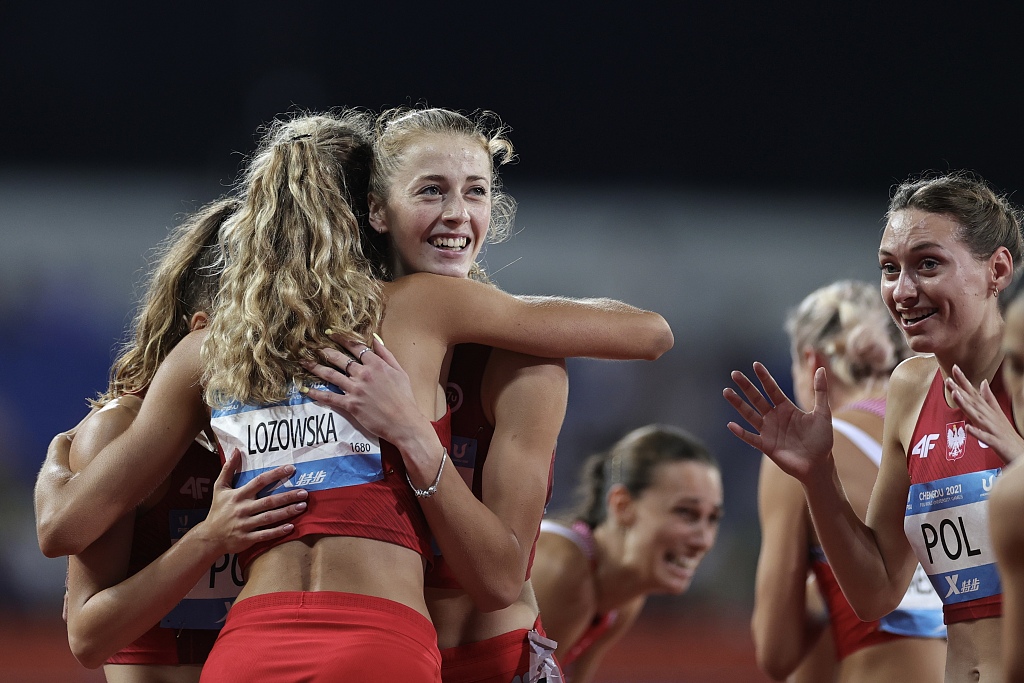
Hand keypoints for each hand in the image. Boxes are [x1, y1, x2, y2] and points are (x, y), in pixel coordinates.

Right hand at [195, 449, 307, 554]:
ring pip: (269, 517)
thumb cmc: (218, 510)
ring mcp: (245, 524)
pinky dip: (278, 531)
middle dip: (287, 496)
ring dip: (287, 512)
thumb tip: (236, 450)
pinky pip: (265, 534)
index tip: (291, 469)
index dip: (276, 474)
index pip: (259, 481)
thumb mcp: (219, 488)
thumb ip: (228, 469)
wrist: (209, 537)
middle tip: (304, 492)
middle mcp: (243, 509)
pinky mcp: (247, 538)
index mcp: (238, 495)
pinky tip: (291, 527)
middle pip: (269, 501)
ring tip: (302, 506)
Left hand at [303, 335, 426, 443]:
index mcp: (376, 364)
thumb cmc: (404, 397)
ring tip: (303, 362)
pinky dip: (316, 393)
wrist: (404, 422)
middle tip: (312, 347)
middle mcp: (363, 374)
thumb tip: (375, 339)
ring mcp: (355, 389)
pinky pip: (330, 397)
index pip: (355, 347)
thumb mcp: (400, 372)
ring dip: (315, 368)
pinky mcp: (350, 405)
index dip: (342, 338)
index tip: (331, 333)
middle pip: (339, 359)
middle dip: (324, 351)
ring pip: (330, 375)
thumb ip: (386, 354)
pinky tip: (306, 390)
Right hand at [723, 363, 833, 481]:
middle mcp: (774, 417)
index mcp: (786, 408)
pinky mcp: (766, 446)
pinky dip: (741, 432)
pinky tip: (731, 425)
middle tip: (735, 374)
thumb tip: (821, 370)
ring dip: (738, 404)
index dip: (764, 377)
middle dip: (746, 386)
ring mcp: (768, 431)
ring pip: (749, 414)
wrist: (818, 464)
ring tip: (727, 392)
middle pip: (757, 398)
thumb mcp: (823, 413)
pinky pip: (750, 438)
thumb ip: (821, 392)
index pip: (772, 389)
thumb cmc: (822, 439)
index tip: (756, 364)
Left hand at [947, 364, 1023, 462]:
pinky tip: (967, 427)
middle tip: (948, 378)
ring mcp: (992, 429)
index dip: (964, 381)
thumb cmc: (1005, 433)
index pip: (974, 393)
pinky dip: (976, 432)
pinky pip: (984, 437)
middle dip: (960, 390)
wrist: (1020, 451)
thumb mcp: (996, 413)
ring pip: (977, 416)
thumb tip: (982, 382)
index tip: (954, 368)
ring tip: (955, 394)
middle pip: (973, 401)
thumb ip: (988, 398)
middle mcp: (989, 417)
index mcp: (987, 410)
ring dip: (966, 405)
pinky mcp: (995, 442)